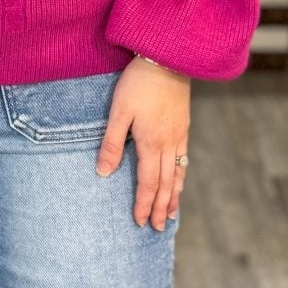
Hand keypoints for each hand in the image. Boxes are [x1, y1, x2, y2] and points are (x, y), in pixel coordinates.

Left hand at [96, 58, 189, 229]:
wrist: (168, 58)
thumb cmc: (139, 83)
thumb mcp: (118, 112)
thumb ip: (111, 143)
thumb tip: (103, 173)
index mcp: (151, 143)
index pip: (147, 182)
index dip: (143, 203)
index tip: (139, 221)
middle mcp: (169, 144)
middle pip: (166, 184)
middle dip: (160, 208)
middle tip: (158, 229)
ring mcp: (179, 135)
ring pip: (178, 173)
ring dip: (174, 196)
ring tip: (171, 214)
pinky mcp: (183, 126)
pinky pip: (184, 159)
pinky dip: (181, 176)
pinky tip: (178, 180)